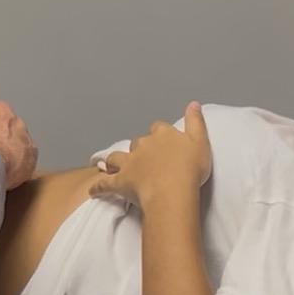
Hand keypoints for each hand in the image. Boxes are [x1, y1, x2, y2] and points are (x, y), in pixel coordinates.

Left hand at [88, 102, 211, 208]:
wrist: (172, 190)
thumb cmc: (189, 169)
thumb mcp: (200, 142)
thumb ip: (195, 122)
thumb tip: (193, 104)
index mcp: (162, 135)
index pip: (158, 128)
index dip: (160, 135)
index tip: (164, 142)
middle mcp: (143, 145)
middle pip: (137, 143)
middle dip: (139, 149)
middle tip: (145, 159)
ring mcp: (129, 163)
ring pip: (116, 158)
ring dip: (115, 162)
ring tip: (114, 167)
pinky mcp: (120, 181)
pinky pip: (104, 183)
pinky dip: (98, 187)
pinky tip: (93, 190)